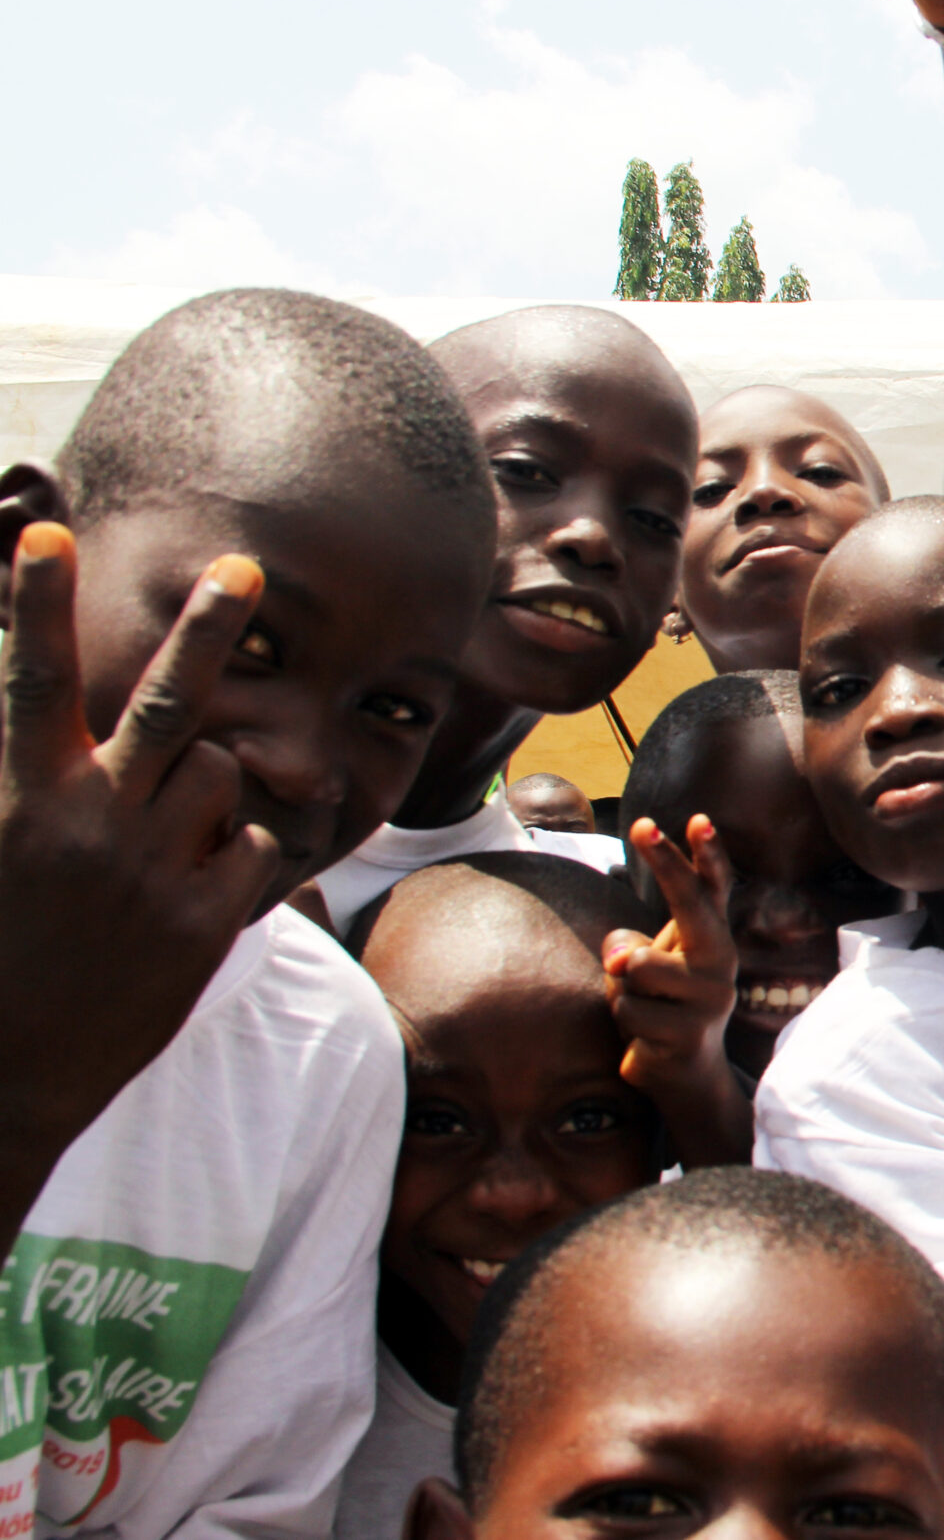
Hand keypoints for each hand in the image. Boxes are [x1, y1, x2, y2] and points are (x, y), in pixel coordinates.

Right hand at [0, 524, 279, 1160]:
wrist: (6, 1078)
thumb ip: (18, 776)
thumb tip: (16, 699)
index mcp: (20, 802)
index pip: (29, 683)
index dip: (37, 606)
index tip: (47, 535)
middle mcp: (88, 825)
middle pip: (167, 704)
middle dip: (205, 628)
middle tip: (244, 566)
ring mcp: (152, 871)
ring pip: (218, 771)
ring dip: (201, 787)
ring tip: (150, 843)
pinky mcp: (206, 921)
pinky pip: (250, 843)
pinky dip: (229, 853)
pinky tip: (184, 896)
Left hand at [604, 814, 738, 1097]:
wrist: (684, 1074)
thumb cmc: (662, 1006)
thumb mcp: (649, 966)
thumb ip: (633, 944)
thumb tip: (620, 954)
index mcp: (712, 939)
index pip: (713, 889)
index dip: (708, 853)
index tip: (698, 817)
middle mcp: (720, 963)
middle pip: (692, 906)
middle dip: (668, 863)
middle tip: (644, 825)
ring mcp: (708, 1000)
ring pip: (637, 967)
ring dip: (621, 985)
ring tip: (639, 1004)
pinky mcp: (688, 1034)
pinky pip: (628, 1009)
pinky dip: (621, 1017)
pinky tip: (644, 1034)